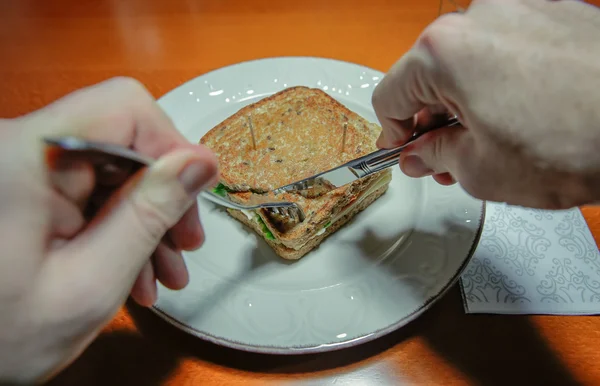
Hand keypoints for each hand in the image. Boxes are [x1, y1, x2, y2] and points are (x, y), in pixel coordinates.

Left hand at [0, 77, 217, 382]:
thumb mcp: (90, 283)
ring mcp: (22, 169)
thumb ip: (147, 215)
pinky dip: (118, 228)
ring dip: (145, 219)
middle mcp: (20, 150)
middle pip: (122, 142)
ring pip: (113, 171)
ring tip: (161, 273)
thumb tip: (199, 163)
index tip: (196, 193)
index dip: (171, 148)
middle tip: (184, 245)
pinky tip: (133, 271)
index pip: (123, 110)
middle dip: (162, 196)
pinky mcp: (27, 188)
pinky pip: (91, 193)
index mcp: (25, 158)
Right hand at [372, 0, 599, 208]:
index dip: (393, 132)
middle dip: (433, 120)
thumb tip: (422, 152)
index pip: (390, 93)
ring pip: (468, 61)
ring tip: (488, 142)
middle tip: (447, 156)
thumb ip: (436, 157)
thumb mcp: (481, 170)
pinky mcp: (556, 13)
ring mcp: (522, 8)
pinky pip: (506, 49)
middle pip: (429, 74)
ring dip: (467, 102)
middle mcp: (480, 15)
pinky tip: (521, 117)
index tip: (406, 150)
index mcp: (446, 49)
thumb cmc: (579, 143)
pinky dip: (501, 83)